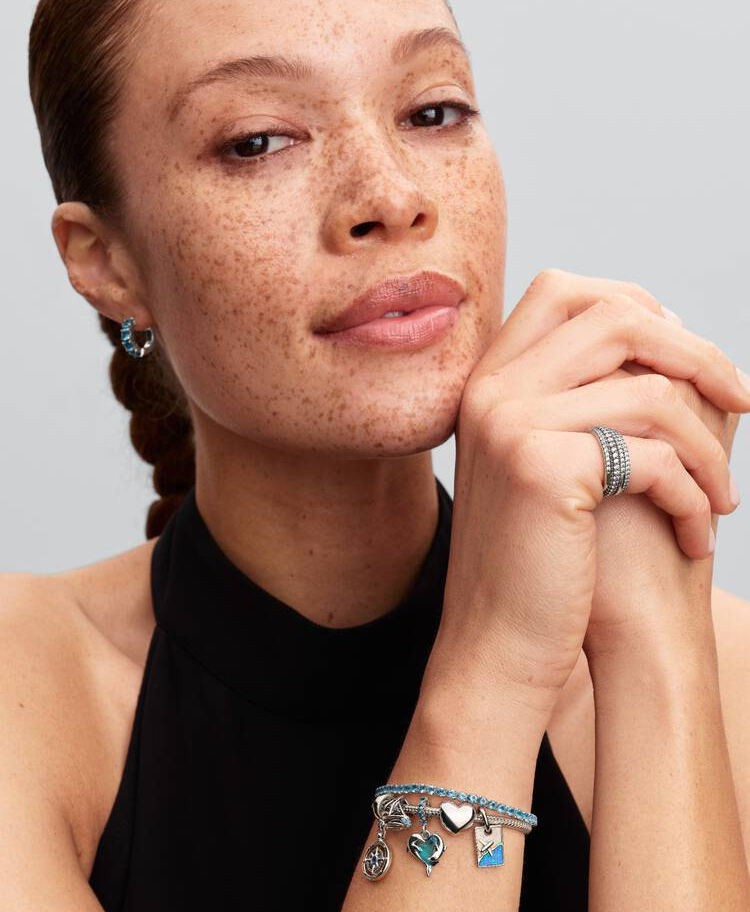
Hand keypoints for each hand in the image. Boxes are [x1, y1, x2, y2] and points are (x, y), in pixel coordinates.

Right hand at [423, 269, 749, 721]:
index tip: (686, 359)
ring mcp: (510, 422)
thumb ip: (588, 391)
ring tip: (722, 497)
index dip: (637, 305)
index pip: (564, 290)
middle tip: (741, 400)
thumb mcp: (556, 458)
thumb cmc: (544, 555)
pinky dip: (694, 495)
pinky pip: (654, 454)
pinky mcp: (542, 466)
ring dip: (710, 446)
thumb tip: (672, 325)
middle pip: (615, 317)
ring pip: (652, 389)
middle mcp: (492, 390)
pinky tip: (697, 536)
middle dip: (697, 354)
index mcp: (490, 381)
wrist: (501, 641)